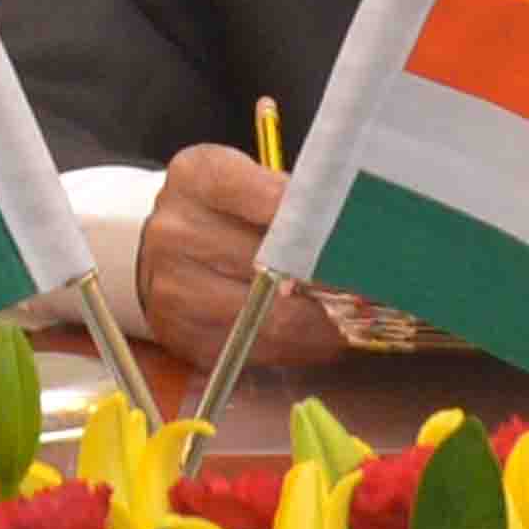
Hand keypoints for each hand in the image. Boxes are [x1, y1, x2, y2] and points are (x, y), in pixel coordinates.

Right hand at [130, 145, 348, 376]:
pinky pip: (256, 350)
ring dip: (322, 323)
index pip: (266, 197)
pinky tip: (325, 335)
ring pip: (268, 318)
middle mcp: (176, 234)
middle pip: (270, 264)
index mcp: (196, 179)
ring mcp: (175, 291)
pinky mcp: (186, 338)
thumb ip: (287, 194)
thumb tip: (350, 226)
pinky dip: (300, 347)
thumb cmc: (218, 209)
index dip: (316, 220)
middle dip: (329, 277)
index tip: (358, 235)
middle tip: (374, 282)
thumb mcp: (244, 178)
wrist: (154, 249)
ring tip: (359, 316)